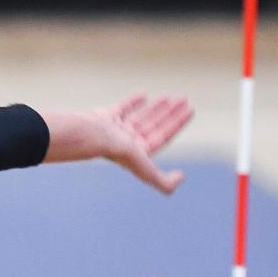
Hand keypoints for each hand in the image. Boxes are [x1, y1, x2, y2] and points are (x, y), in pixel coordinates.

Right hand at [44, 93, 192, 194]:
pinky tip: (144, 95)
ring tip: (169, 97)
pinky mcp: (104, 117)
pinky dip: (133, 102)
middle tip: (184, 99)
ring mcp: (115, 129)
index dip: (177, 123)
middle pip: (154, 125)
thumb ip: (162, 180)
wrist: (87, 135)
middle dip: (170, 113)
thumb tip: (181, 177)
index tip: (190, 110)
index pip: (163, 136)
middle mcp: (127, 142)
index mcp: (137, 153)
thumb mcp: (144, 168)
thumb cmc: (114, 151)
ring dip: (156, 107)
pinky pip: (122, 108)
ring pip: (140, 116)